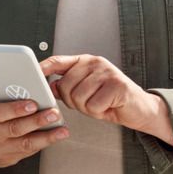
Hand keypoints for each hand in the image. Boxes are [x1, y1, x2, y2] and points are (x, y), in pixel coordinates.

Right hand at [0, 87, 67, 167]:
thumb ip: (0, 89)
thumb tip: (22, 78)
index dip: (16, 109)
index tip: (33, 103)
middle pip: (15, 129)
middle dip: (37, 121)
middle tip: (54, 114)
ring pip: (24, 145)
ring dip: (46, 138)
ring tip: (62, 130)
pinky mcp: (5, 161)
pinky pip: (26, 153)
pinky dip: (41, 144)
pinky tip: (53, 137)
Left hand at [39, 55, 172, 146]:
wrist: (140, 109)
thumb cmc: (111, 100)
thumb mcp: (87, 91)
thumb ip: (68, 86)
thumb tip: (49, 87)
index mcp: (86, 62)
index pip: (58, 61)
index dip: (43, 68)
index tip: (32, 75)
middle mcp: (95, 63)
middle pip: (65, 86)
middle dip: (73, 102)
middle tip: (89, 103)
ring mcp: (107, 72)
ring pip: (78, 97)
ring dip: (87, 108)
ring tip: (100, 104)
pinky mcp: (117, 86)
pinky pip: (93, 106)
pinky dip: (99, 112)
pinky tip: (109, 107)